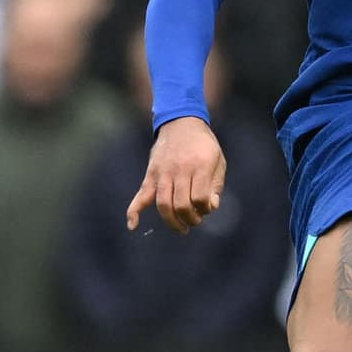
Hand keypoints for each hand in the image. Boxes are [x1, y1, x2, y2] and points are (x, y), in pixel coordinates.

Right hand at [126, 116, 227, 233]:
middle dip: (191, 219)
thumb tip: (211, 207)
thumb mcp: (218, 161)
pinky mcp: (150, 174)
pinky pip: (140, 195)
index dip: (206, 209)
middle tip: (196, 221)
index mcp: (199, 166)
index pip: (200, 198)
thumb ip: (216, 185)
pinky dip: (134, 211)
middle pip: (181, 204)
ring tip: (182, 228)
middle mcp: (179, 170)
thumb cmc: (203, 145)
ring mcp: (162, 173)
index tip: (208, 207)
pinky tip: (133, 225)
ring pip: (163, 204)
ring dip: (172, 222)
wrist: (181, 122)